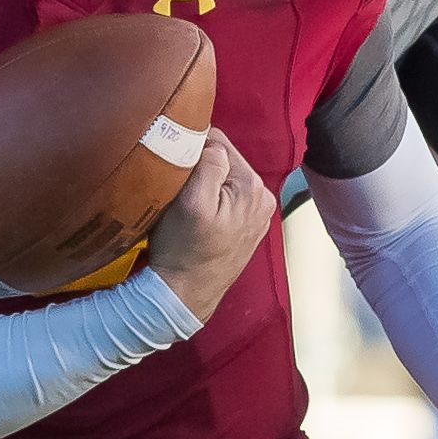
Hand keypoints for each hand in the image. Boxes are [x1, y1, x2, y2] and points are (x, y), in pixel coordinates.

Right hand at [147, 127, 275, 321]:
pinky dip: (210, 200)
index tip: (174, 168)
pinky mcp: (246, 227)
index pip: (219, 142)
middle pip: (223, 160)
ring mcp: (256, 214)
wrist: (184, 296)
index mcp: (253, 186)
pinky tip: (196, 216)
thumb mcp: (192, 201)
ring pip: (223, 178)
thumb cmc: (183, 251)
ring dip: (203, 183)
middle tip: (176, 186)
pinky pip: (226, 198)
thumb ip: (209, 164)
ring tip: (185, 203)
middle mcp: (262, 197)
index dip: (192, 148)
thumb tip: (213, 142)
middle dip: (199, 166)